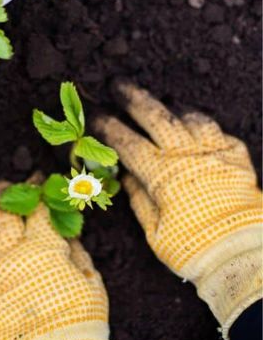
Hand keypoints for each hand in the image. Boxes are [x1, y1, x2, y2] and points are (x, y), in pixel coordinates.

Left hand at [0, 176, 116, 339]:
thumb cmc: (78, 323)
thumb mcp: (90, 282)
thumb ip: (76, 253)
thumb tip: (66, 232)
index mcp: (42, 250)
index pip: (37, 209)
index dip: (38, 191)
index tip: (38, 180)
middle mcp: (9, 258)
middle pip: (0, 215)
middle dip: (2, 195)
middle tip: (3, 187)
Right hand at [95, 81, 262, 339]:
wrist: (243, 253)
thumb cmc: (193, 248)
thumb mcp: (154, 232)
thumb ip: (139, 201)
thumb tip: (127, 178)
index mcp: (161, 174)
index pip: (127, 143)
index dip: (109, 128)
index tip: (96, 116)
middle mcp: (187, 156)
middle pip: (157, 118)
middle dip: (135, 100)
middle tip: (120, 85)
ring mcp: (215, 154)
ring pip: (191, 120)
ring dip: (174, 111)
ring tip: (165, 107)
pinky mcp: (238, 160)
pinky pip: (219, 133)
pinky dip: (205, 127)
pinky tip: (199, 129)